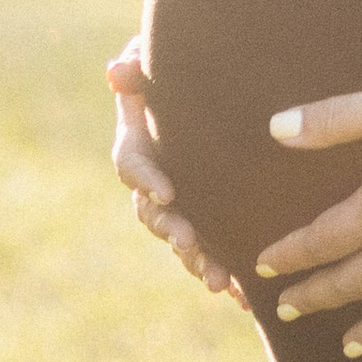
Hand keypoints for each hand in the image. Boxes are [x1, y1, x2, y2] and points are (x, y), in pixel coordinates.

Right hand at [106, 49, 247, 303]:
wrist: (221, 91)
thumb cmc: (185, 69)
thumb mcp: (161, 63)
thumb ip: (139, 67)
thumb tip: (117, 72)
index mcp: (140, 143)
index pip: (131, 163)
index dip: (145, 177)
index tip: (165, 190)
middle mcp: (157, 181)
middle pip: (153, 214)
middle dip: (171, 231)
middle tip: (189, 242)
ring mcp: (183, 205)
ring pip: (181, 241)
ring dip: (197, 262)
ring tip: (218, 280)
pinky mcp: (213, 221)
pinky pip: (215, 253)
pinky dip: (229, 277)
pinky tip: (244, 298)